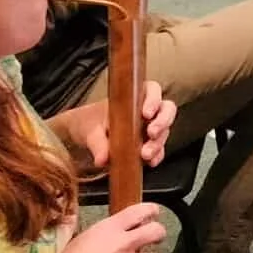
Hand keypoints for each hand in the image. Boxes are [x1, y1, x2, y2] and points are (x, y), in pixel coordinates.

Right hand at [45, 201, 166, 252]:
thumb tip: (112, 230)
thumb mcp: (82, 236)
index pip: (140, 211)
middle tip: (154, 236)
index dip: (151, 211)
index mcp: (110, 228)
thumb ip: (103, 231)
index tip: (153, 213)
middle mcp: (123, 243)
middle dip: (158, 233)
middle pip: (156, 232)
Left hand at [58, 84, 175, 171]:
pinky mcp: (148, 145)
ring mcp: (149, 128)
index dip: (154, 100)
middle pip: (167, 110)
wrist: (85, 136)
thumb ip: (98, 143)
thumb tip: (103, 159)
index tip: (146, 113)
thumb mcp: (90, 130)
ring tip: (145, 154)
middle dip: (162, 122)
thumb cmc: (90, 123)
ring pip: (164, 131)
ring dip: (158, 143)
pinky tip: (151, 162)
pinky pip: (159, 150)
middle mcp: (147, 111)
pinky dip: (157, 155)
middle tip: (152, 133)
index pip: (153, 90)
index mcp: (134, 97)